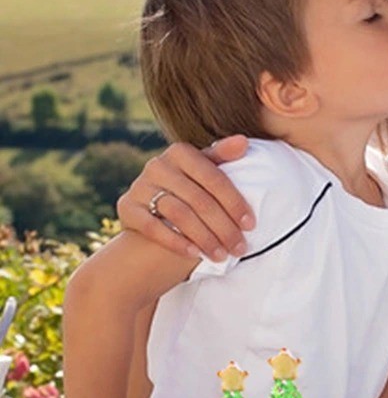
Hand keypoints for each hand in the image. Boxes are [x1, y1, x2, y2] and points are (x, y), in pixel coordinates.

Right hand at [116, 135, 253, 261]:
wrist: (149, 210)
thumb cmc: (188, 189)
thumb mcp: (204, 171)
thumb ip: (223, 157)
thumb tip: (243, 141)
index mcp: (181, 152)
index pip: (215, 178)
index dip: (235, 203)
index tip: (250, 225)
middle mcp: (158, 165)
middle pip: (199, 200)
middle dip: (223, 227)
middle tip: (239, 247)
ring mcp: (140, 186)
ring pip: (179, 214)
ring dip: (204, 238)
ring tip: (221, 255)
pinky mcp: (127, 207)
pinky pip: (153, 227)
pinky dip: (176, 242)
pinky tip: (194, 253)